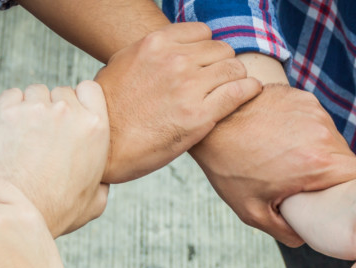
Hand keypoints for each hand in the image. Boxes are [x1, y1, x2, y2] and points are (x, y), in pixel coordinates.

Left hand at [0, 81, 108, 236]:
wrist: (17, 210)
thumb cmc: (56, 211)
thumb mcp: (94, 202)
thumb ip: (102, 183)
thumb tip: (102, 181)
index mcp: (95, 128)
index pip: (89, 89)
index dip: (79, 101)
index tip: (70, 117)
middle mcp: (68, 112)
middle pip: (60, 92)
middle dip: (53, 108)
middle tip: (43, 135)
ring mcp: (36, 109)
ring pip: (35, 93)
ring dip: (30, 108)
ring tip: (24, 137)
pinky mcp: (7, 111)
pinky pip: (11, 96)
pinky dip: (9, 110)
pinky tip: (9, 133)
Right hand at [95, 22, 261, 182]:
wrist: (105, 146)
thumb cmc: (110, 109)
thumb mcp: (124, 63)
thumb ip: (153, 51)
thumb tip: (172, 46)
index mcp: (156, 44)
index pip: (203, 33)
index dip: (207, 50)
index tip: (205, 66)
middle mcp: (175, 61)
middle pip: (222, 50)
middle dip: (222, 65)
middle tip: (217, 83)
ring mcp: (188, 88)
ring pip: (234, 69)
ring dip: (236, 79)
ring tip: (232, 90)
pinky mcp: (199, 117)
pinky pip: (239, 92)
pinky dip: (249, 91)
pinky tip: (250, 93)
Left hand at [189, 83, 355, 246]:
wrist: (211, 123)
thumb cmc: (229, 167)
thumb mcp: (252, 211)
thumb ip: (285, 230)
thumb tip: (305, 237)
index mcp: (317, 164)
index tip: (340, 195)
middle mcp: (321, 133)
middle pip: (348, 157)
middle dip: (333, 172)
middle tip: (307, 182)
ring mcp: (312, 111)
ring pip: (333, 137)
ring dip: (320, 150)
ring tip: (289, 159)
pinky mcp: (302, 96)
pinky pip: (317, 119)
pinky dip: (305, 130)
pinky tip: (281, 138)